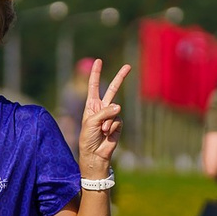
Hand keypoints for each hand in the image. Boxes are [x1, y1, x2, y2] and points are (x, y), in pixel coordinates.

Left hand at [76, 58, 131, 175]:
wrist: (94, 154)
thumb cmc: (88, 138)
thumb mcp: (91, 122)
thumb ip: (104, 112)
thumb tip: (119, 106)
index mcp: (91, 105)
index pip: (94, 86)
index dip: (95, 73)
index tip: (98, 61)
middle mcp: (102, 108)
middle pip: (113, 89)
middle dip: (120, 78)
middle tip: (128, 66)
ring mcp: (111, 115)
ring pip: (115, 110)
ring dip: (107, 121)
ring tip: (101, 131)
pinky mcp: (118, 124)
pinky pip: (118, 120)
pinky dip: (112, 127)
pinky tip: (107, 134)